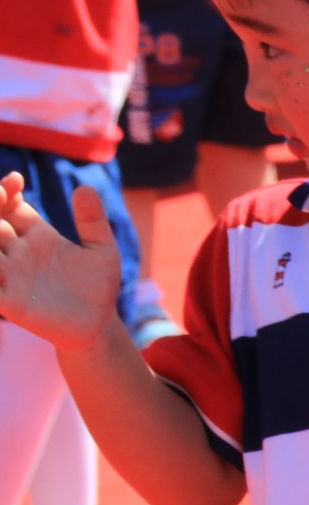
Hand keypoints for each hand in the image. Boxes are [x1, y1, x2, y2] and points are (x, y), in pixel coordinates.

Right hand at [0, 175, 127, 355]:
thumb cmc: (98, 286)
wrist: (97, 324)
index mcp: (37, 236)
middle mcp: (18, 252)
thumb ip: (92, 221)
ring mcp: (10, 275)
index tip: (15, 179)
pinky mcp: (9, 300)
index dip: (7, 190)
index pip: (11, 207)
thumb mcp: (102, 249)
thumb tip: (85, 187)